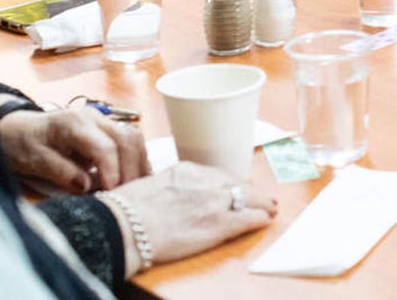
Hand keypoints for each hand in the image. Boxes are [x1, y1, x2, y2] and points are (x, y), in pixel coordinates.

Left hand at [0, 106, 148, 192]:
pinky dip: (136, 159)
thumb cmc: (22, 144)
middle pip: (128, 139)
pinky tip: (135, 177)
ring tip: (135, 188)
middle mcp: (95, 118)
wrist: (17, 128)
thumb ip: (61, 172)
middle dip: (131, 169)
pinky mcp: (107, 129)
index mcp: (75, 123)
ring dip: (139, 163)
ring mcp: (104, 121)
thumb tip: (87, 186)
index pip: (105, 146)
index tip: (111, 193)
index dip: (112, 171)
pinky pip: (131, 140)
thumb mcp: (34, 160)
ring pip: (135, 137)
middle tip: (127, 195)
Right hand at [103, 162, 276, 277]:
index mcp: (187, 171)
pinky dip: (260, 218)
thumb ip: (167, 187)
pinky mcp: (221, 223)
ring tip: (270, 209)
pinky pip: (250, 217)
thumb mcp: (149, 186)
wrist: (126, 226)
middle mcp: (206, 182)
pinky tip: (265, 220)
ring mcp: (216, 201)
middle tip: (262, 198)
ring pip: (250, 198)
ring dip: (262, 204)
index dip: (228, 185)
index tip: (234, 190)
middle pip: (237, 184)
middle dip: (250, 192)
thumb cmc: (125, 210)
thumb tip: (166, 195)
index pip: (217, 176)